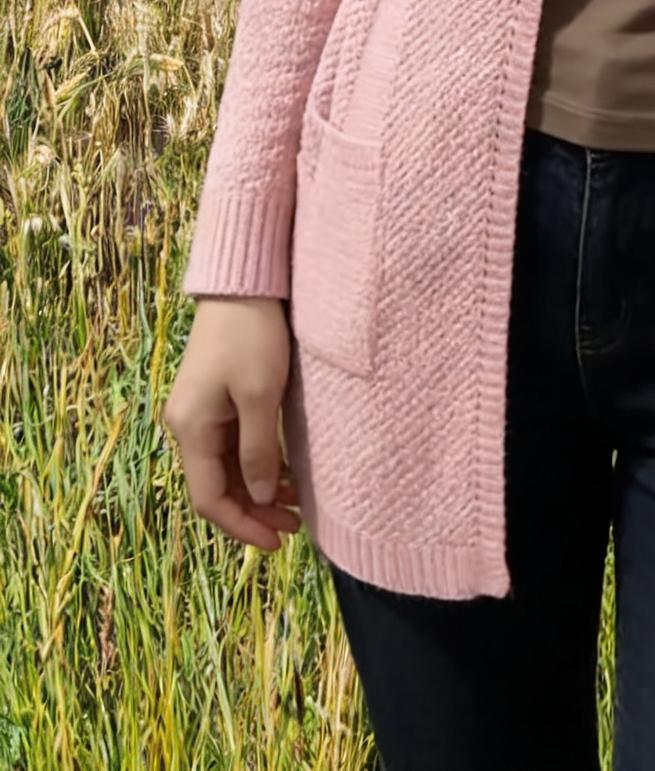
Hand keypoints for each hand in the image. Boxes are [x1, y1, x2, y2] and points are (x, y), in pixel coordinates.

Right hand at [163, 296, 303, 552]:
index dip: (241, 526)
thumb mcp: (260, 395)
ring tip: (296, 504)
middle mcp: (188, 425)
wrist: (244, 283)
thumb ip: (257, 450)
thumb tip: (258, 496)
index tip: (276, 541)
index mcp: (191, 428)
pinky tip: (283, 473)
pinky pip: (233, 446)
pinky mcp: (216, 398)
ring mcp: (201, 412)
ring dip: (257, 490)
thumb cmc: (251, 334)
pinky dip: (256, 465)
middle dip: (253, 511)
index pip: (208, 498)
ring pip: (226, 468)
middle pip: (216, 486)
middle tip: (294, 526)